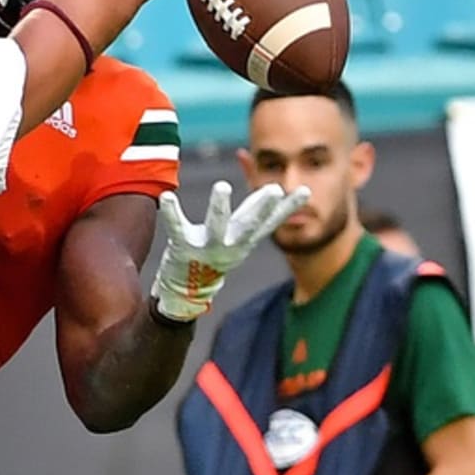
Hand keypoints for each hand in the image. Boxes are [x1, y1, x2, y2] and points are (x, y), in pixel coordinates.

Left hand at [151, 181, 309, 321]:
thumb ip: (256, 212)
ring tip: (222, 186)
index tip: (306, 191)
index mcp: (244, 239)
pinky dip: (172, 212)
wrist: (187, 288)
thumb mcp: (240, 234)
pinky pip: (177, 227)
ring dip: (220, 207)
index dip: (288, 208)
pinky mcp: (183, 247)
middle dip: (262, 208)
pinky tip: (168, 197)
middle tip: (276, 189)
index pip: (270, 222)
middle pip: (250, 225)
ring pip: (216, 225)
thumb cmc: (216, 252)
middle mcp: (230, 244)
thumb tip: (278, 189)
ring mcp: (207, 246)